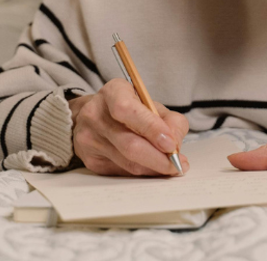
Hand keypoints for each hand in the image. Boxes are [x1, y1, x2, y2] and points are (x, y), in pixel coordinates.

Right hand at [69, 79, 190, 176]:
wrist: (93, 117)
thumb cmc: (128, 110)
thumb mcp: (151, 104)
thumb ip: (170, 121)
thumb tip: (175, 147)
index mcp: (112, 93)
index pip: (127, 110)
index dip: (151, 128)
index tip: (171, 144)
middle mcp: (95, 114)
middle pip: (129, 144)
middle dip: (158, 159)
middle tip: (177, 164)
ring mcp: (89, 139)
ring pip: (128, 163)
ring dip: (154, 169)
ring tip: (170, 168)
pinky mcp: (90, 160)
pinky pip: (123, 172)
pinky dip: (142, 173)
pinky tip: (151, 168)